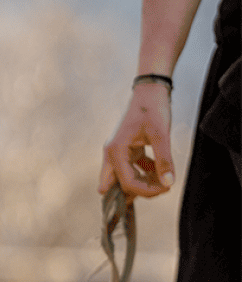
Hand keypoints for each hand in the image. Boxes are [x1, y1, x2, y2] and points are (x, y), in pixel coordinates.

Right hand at [98, 82, 174, 197]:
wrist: (149, 90)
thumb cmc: (152, 109)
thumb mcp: (160, 134)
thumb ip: (164, 160)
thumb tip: (168, 183)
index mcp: (115, 152)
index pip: (126, 183)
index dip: (146, 190)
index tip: (166, 189)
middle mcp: (112, 155)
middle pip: (118, 186)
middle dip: (138, 191)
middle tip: (161, 189)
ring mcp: (118, 153)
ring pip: (126, 179)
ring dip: (143, 183)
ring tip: (164, 179)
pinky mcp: (126, 150)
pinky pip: (132, 169)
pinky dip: (145, 173)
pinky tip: (160, 169)